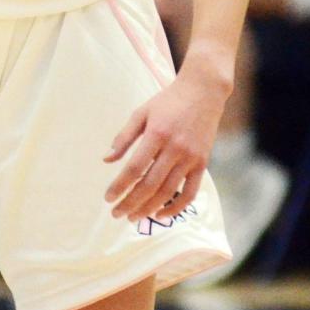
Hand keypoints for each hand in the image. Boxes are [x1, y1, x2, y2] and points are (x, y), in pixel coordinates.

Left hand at [103, 67, 228, 224]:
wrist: (203, 92)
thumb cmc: (167, 102)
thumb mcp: (141, 112)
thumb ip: (124, 137)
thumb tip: (106, 160)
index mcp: (157, 134)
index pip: (135, 168)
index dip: (120, 185)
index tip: (107, 198)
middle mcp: (175, 149)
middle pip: (150, 184)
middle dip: (131, 202)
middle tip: (116, 214)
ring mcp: (191, 158)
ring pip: (168, 191)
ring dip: (149, 208)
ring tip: (133, 217)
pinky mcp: (202, 164)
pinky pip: (190, 192)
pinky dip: (176, 207)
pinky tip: (161, 214)